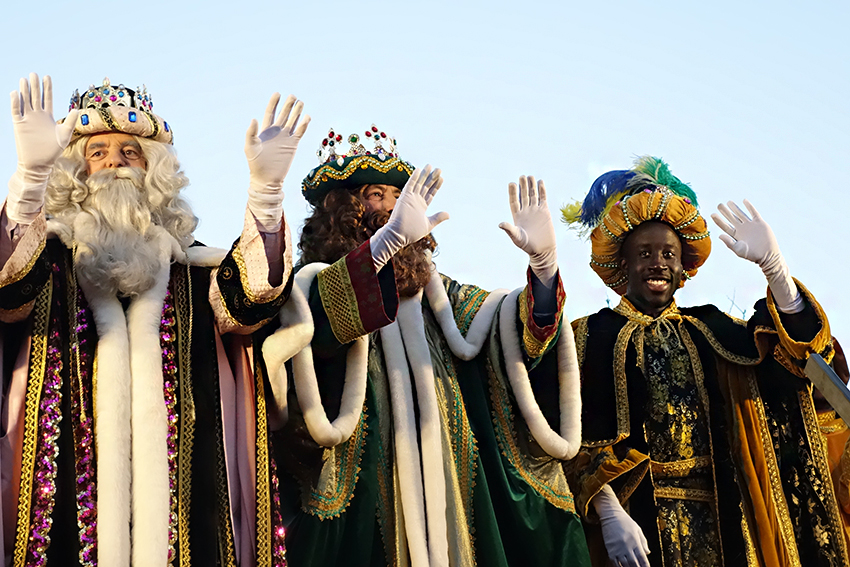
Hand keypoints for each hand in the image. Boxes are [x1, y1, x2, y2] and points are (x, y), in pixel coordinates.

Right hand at [7, 73, 77, 224]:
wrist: (39, 164)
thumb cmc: (52, 151)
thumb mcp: (64, 135)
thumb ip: (71, 122)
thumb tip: (77, 109)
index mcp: (48, 117)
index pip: (47, 98)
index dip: (47, 88)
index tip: (47, 76)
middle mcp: (37, 116)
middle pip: (35, 97)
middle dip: (35, 85)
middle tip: (34, 74)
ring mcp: (27, 119)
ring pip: (25, 101)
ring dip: (25, 91)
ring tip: (25, 79)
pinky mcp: (19, 125)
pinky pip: (16, 110)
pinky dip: (15, 102)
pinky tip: (16, 93)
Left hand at [245, 93, 309, 189]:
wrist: (266, 179)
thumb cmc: (255, 164)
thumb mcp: (249, 147)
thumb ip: (251, 132)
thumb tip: (254, 118)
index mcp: (265, 131)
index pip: (270, 113)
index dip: (274, 103)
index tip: (277, 94)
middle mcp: (276, 133)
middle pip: (283, 115)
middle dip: (288, 105)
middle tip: (292, 96)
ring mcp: (285, 139)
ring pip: (293, 122)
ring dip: (296, 112)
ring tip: (300, 102)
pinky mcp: (293, 145)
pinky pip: (299, 132)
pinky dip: (303, 124)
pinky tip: (307, 117)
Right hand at [369, 165, 448, 269]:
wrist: (398, 235)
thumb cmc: (411, 232)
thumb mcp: (428, 224)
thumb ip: (438, 218)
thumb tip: (448, 214)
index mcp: (421, 207)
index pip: (430, 194)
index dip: (436, 186)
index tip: (441, 178)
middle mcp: (416, 200)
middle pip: (426, 186)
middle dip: (432, 178)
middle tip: (439, 169)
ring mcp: (410, 198)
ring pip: (419, 183)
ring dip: (425, 175)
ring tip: (431, 166)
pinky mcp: (404, 197)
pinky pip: (410, 184)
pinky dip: (414, 177)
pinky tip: (419, 170)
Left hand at [499, 176, 557, 283]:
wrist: (542, 250)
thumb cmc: (527, 246)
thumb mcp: (517, 238)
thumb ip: (509, 230)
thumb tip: (500, 224)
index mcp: (517, 216)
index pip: (514, 201)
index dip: (513, 193)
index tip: (512, 184)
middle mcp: (525, 211)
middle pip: (523, 195)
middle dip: (522, 186)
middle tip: (522, 177)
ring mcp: (535, 210)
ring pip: (533, 195)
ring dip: (531, 186)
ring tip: (530, 176)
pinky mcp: (545, 211)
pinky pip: (543, 198)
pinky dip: (542, 190)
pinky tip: (540, 182)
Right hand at [593, 485, 649, 566]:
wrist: (611, 514)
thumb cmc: (625, 520)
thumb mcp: (638, 529)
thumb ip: (643, 542)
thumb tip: (647, 553)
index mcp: (635, 541)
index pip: (642, 558)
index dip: (645, 566)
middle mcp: (627, 546)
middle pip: (634, 564)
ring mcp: (618, 548)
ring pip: (624, 565)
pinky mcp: (610, 549)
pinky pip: (614, 562)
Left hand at [711, 199, 801, 312]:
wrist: (767, 255)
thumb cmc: (752, 255)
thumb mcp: (738, 250)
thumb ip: (729, 242)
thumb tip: (719, 235)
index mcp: (736, 236)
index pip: (725, 226)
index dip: (719, 220)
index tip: (712, 214)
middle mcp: (742, 229)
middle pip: (732, 218)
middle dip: (725, 212)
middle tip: (719, 204)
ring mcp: (750, 225)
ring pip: (741, 214)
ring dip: (735, 208)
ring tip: (728, 202)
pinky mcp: (759, 223)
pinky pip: (754, 213)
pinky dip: (749, 207)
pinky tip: (744, 200)